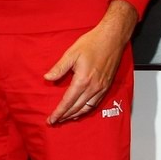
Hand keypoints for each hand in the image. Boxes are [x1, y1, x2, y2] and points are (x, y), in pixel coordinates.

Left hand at [43, 0, 137, 123]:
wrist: (112, 38)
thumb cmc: (93, 43)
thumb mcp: (71, 54)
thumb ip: (59, 68)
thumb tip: (48, 77)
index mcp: (82, 80)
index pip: (67, 102)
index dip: (58, 112)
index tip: (51, 119)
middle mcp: (93, 87)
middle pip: (76, 108)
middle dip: (65, 116)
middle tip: (55, 121)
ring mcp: (101, 88)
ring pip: (87, 108)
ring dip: (75, 115)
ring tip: (66, 118)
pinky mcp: (107, 86)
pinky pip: (95, 103)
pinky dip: (86, 110)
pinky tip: (81, 110)